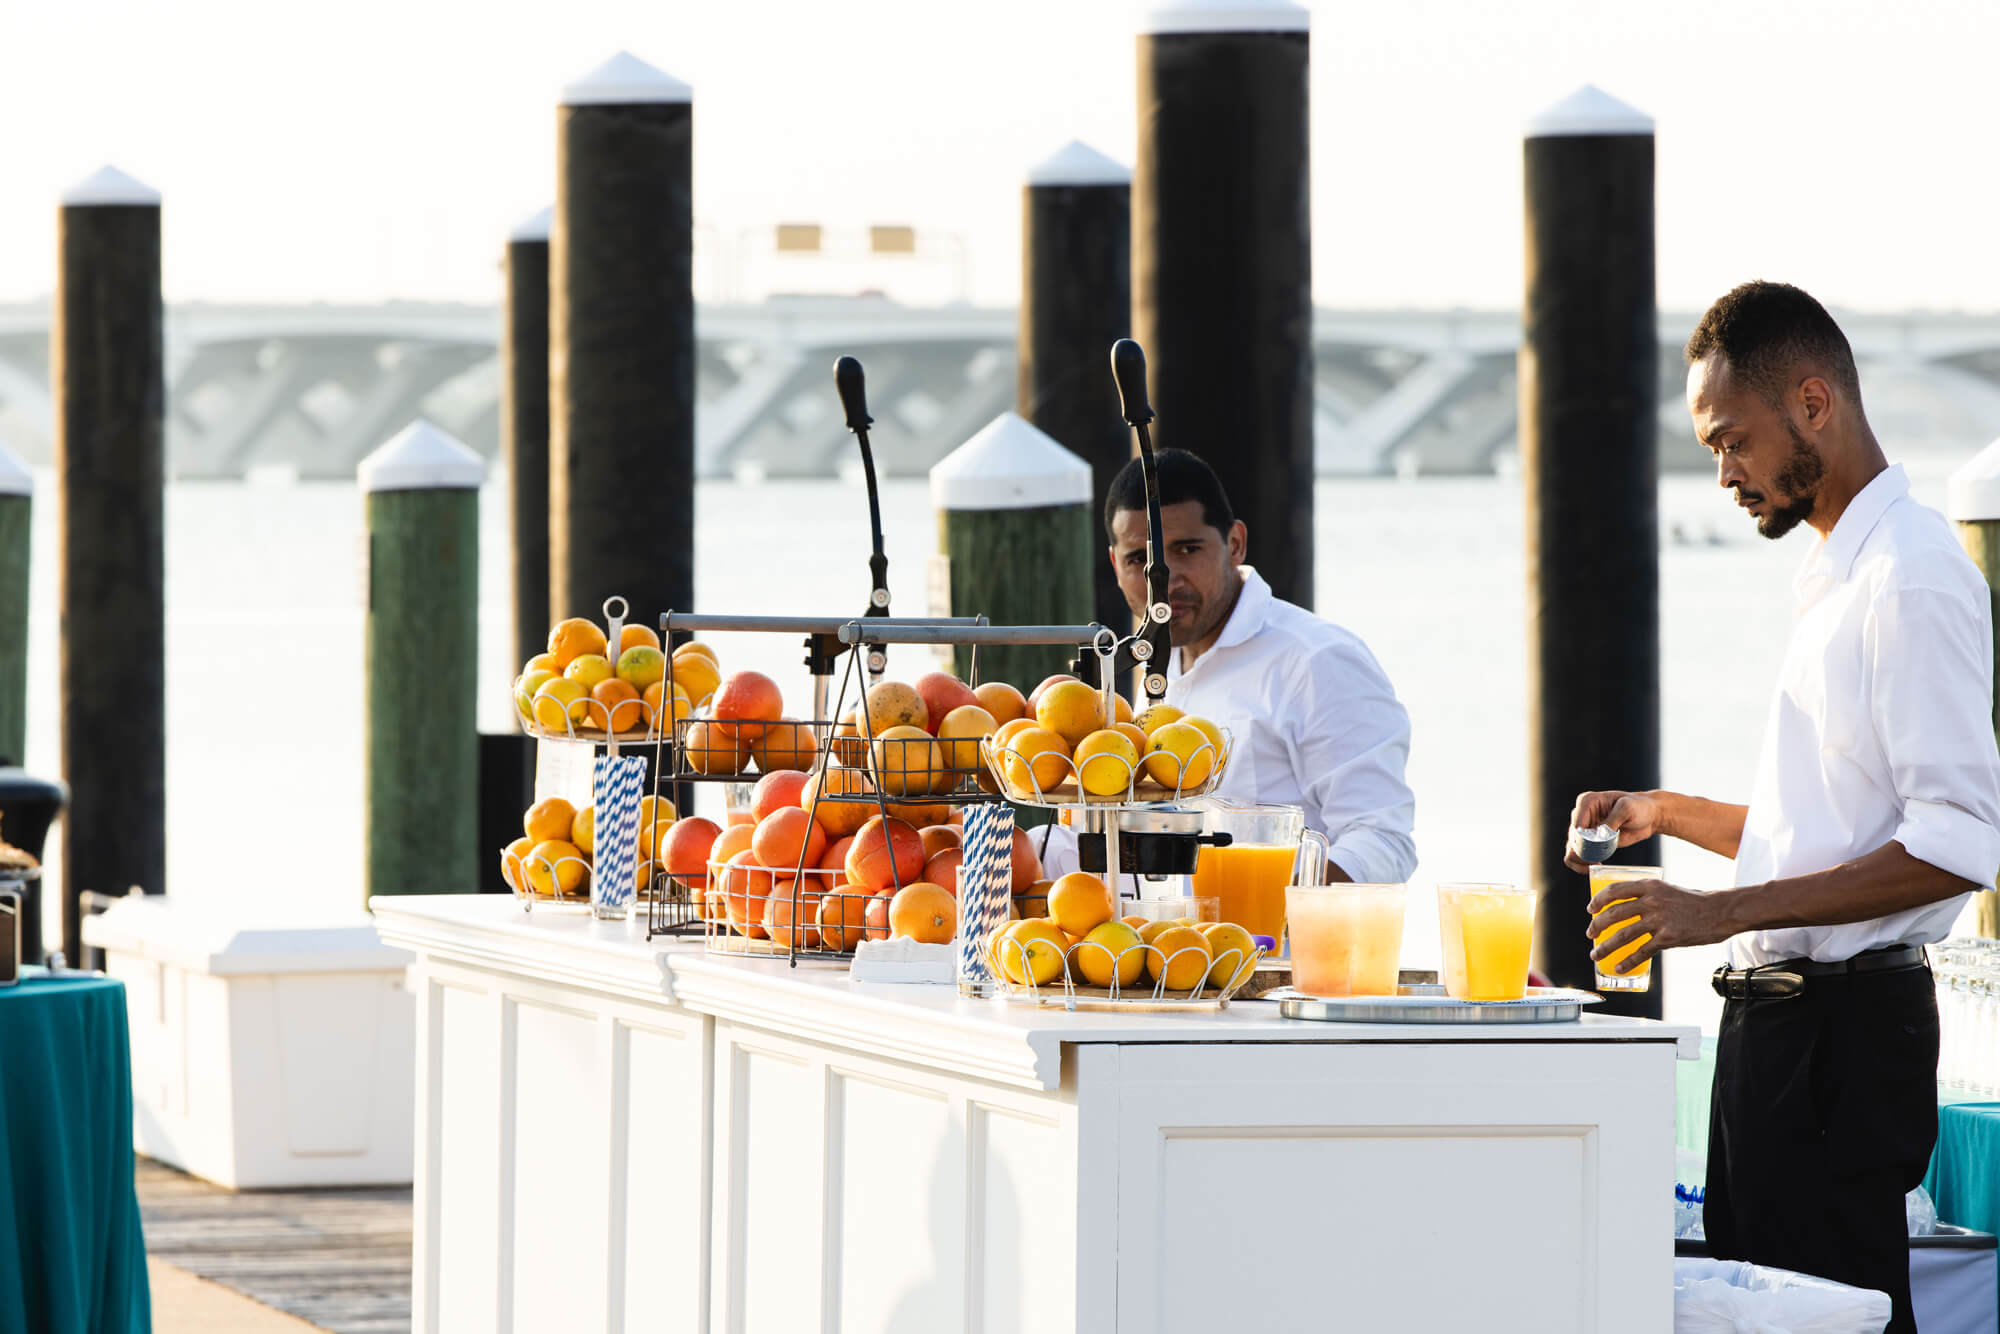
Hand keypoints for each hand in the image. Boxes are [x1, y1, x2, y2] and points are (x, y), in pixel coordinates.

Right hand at [1563, 790, 1660, 872]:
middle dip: (1583, 852)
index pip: (1577, 824)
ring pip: (1572, 849)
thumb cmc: (1638, 806)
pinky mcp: (1590, 842)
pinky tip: (1594, 866)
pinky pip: (1578, 856)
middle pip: (1573, 838)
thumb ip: (1612, 820)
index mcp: (1587, 802)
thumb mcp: (1627, 808)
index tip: (1597, 847)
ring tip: (1595, 864)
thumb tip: (1599, 835)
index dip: (1584, 839)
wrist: (1647, 817)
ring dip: (1581, 860)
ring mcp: (1585, 830)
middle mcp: (1582, 815)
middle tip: (1598, 859)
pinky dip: (1582, 864)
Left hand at [1584, 877, 1733, 974]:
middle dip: (1598, 926)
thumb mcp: (1667, 889)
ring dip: (1606, 947)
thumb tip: (1626, 908)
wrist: (1721, 911)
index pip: (1615, 890)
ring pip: (1623, 935)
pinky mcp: (1668, 938)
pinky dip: (1628, 961)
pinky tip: (1619, 967)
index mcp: (1650, 886)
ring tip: (1596, 954)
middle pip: (1614, 914)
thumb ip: (1648, 896)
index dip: (1598, 900)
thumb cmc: (1695, 901)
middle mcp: (1652, 901)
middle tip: (1590, 934)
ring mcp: (1659, 920)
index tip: (1590, 910)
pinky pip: (1642, 951)